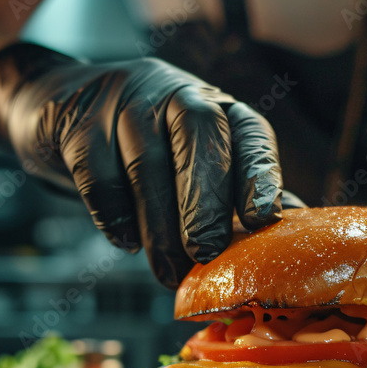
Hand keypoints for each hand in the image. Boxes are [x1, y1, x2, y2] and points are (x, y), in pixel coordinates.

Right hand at [0, 43, 284, 287]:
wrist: (67, 106)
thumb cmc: (151, 147)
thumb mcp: (200, 162)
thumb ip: (242, 194)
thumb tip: (300, 233)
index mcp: (219, 108)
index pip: (249, 132)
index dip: (259, 175)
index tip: (263, 219)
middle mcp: (177, 95)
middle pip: (198, 138)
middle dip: (205, 202)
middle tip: (206, 252)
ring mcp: (125, 103)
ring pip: (146, 165)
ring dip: (159, 227)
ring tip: (169, 272)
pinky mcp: (79, 124)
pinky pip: (98, 174)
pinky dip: (113, 215)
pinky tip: (127, 242)